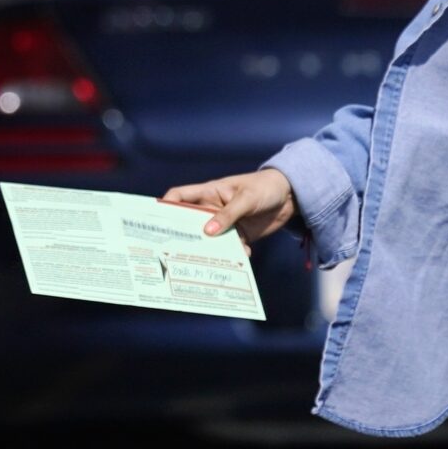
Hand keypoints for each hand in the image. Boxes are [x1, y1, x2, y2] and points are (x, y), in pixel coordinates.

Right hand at [160, 168, 297, 244]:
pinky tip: (242, 256)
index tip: (157, 220)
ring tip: (211, 260)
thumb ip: (228, 215)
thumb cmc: (264, 188)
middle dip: (185, 235)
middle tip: (177, 250)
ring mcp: (225, 223)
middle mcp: (212, 209)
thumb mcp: (246, 199)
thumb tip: (207, 232)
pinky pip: (230, 247)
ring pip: (210, 239)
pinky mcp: (239, 235)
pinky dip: (234, 254)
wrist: (290, 196)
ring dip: (211, 249)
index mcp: (209, 193)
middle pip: (191, 222)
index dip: (166, 205)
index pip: (180, 196)